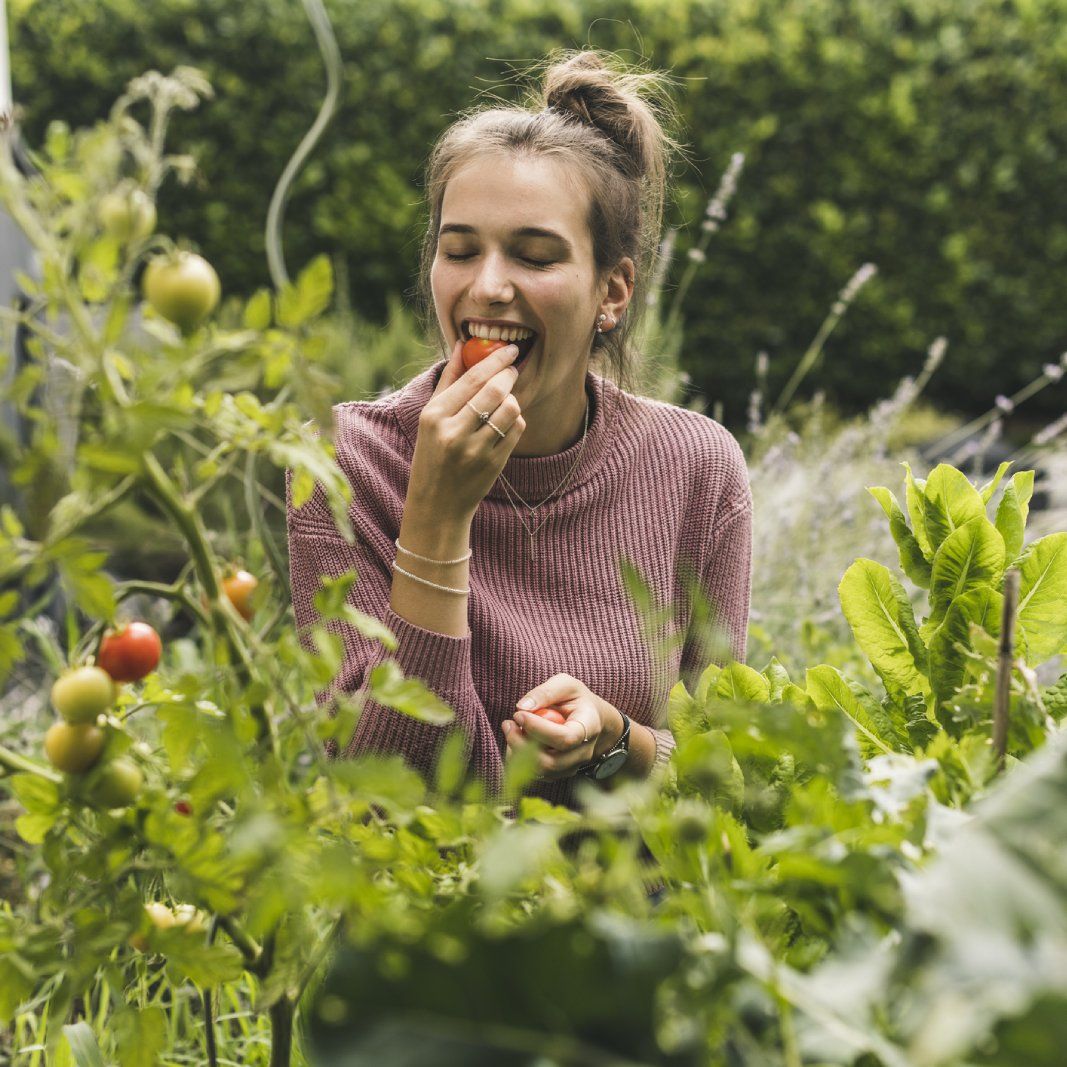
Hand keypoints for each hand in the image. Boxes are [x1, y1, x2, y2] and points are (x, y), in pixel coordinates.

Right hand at [409, 340, 526, 518]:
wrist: (437, 504)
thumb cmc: (432, 454)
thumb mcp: (430, 418)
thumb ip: (448, 380)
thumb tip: (462, 345)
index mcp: (434, 416)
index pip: (472, 378)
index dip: (496, 359)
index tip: (510, 349)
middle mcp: (453, 432)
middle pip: (496, 390)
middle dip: (509, 376)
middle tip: (511, 371)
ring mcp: (475, 450)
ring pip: (511, 409)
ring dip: (512, 400)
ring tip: (503, 403)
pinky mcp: (493, 464)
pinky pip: (516, 430)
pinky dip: (515, 421)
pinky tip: (503, 424)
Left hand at [501, 673, 624, 780]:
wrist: (592, 719)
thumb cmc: (577, 700)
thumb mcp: (566, 685)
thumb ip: (546, 692)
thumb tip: (522, 706)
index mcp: (589, 727)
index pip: (565, 738)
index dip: (538, 729)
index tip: (519, 714)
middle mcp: (583, 752)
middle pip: (551, 762)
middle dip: (522, 744)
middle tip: (508, 723)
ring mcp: (571, 766)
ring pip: (541, 771)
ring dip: (518, 752)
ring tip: (511, 729)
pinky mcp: (558, 773)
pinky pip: (535, 774)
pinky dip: (519, 760)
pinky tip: (516, 739)